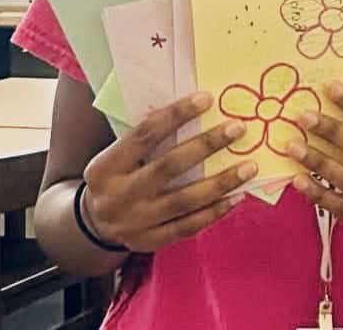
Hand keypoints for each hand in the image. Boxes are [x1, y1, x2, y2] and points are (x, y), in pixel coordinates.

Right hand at [81, 93, 256, 252]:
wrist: (93, 224)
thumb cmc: (116, 175)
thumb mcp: (117, 154)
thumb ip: (146, 138)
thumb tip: (195, 111)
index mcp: (105, 167)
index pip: (144, 135)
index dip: (176, 115)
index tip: (207, 99)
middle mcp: (118, 196)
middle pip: (168, 167)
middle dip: (206, 145)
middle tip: (237, 128)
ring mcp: (135, 223)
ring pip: (184, 201)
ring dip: (220, 182)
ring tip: (249, 166)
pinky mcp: (150, 243)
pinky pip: (188, 227)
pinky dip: (215, 211)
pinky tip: (237, 197)